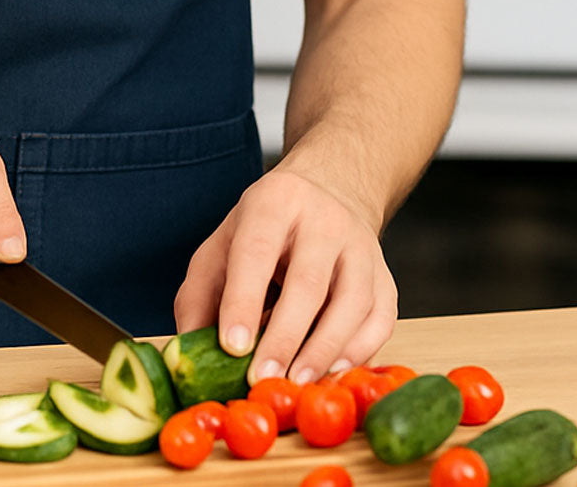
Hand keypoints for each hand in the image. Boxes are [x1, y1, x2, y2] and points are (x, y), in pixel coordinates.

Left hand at [172, 163, 395, 383]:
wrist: (328, 194)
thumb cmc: (265, 229)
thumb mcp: (222, 244)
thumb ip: (200, 294)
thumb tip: (190, 348)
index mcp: (273, 202)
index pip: (256, 251)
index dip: (244, 300)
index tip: (233, 346)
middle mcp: (324, 219)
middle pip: (308, 283)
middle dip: (284, 338)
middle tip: (262, 379)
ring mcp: (362, 246)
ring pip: (351, 304)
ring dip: (323, 351)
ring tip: (296, 383)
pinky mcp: (386, 275)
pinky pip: (380, 319)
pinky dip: (358, 351)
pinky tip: (331, 371)